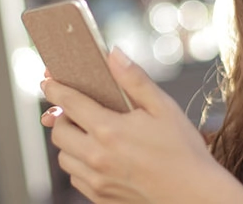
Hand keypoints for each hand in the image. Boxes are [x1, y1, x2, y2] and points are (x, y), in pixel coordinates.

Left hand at [40, 48, 242, 202]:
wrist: (194, 195)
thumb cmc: (183, 150)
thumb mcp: (164, 108)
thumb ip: (134, 80)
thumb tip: (113, 54)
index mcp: (109, 130)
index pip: (69, 103)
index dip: (55, 88)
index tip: (47, 80)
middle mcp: (96, 157)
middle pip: (59, 131)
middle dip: (62, 116)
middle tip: (76, 109)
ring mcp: (96, 180)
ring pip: (64, 157)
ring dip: (70, 141)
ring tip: (89, 133)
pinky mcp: (99, 198)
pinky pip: (75, 178)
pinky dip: (79, 164)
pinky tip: (99, 156)